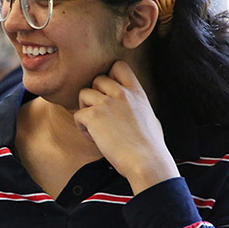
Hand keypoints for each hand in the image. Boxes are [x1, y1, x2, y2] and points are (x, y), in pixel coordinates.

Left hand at [74, 61, 178, 194]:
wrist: (146, 161)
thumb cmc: (151, 146)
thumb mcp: (150, 117)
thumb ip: (138, 107)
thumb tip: (135, 109)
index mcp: (137, 92)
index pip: (119, 66)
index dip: (110, 76)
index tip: (110, 93)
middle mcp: (121, 93)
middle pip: (97, 79)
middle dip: (95, 95)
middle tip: (100, 114)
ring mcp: (106, 103)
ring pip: (83, 93)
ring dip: (85, 109)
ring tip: (95, 127)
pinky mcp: (94, 116)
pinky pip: (78, 114)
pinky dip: (82, 127)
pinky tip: (93, 138)